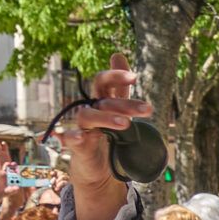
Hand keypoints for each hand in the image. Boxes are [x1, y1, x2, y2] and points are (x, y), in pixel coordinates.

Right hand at [56, 55, 151, 198]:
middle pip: (103, 101)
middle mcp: (90, 111)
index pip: (104, 81)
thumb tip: (118, 53)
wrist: (98, 166)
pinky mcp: (77, 146)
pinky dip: (74, 137)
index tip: (136, 77)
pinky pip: (70, 139)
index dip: (117, 76)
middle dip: (125, 104)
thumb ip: (120, 86)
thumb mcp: (117, 110)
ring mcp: (82, 128)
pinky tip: (82, 137)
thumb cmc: (107, 134)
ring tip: (126, 124)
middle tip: (147, 109)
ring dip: (106, 118)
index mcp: (101, 101)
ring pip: (88, 116)